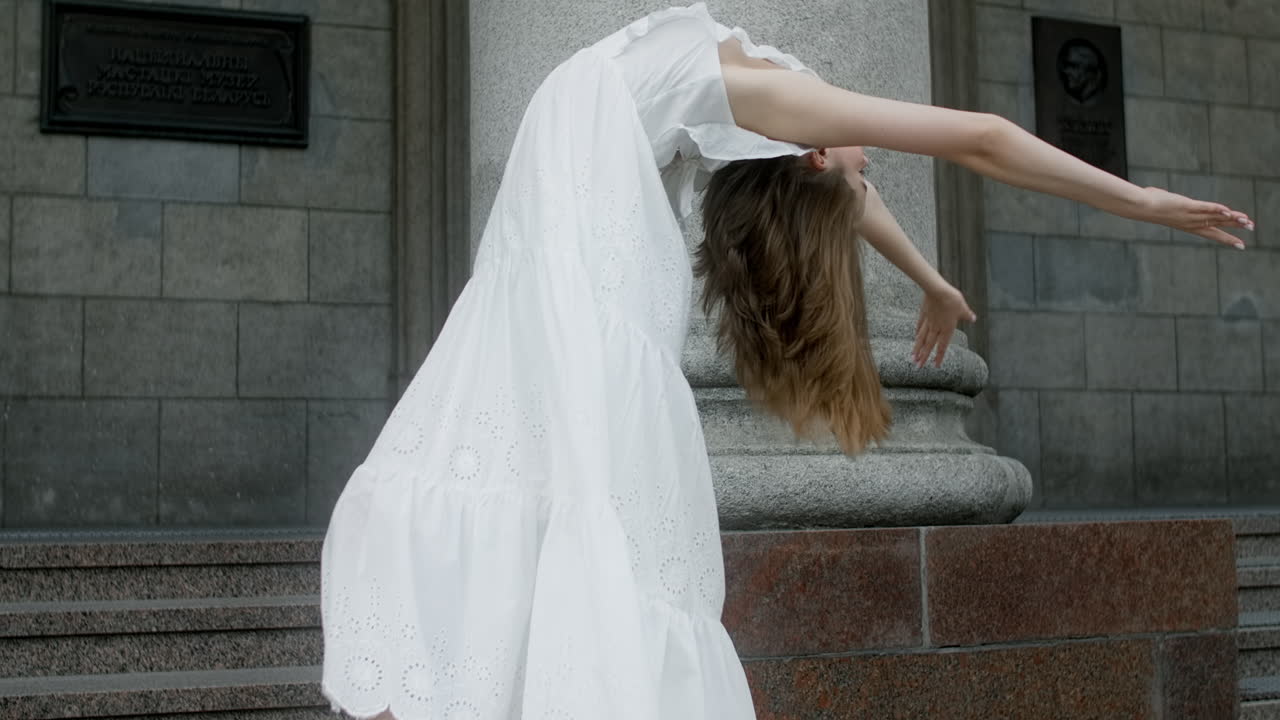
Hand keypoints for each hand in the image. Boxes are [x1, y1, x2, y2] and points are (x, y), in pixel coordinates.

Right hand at [913, 283, 975, 368]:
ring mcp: (928, 322)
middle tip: (918, 366)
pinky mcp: (923, 314)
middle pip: (929, 345)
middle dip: (923, 357)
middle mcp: (936, 328)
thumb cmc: (952, 299)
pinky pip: (920, 326)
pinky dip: (917, 333)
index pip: (942, 346)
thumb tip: (973, 318)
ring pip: (922, 338)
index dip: (939, 357)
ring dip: (917, 348)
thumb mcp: (963, 308)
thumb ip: (967, 315)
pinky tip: (915, 337)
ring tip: (912, 357)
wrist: (937, 290)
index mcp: (947, 329)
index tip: (935, 366)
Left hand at [1137, 187, 1253, 247]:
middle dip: (1235, 229)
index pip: (1211, 233)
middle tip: (1251, 229)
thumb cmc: (1148, 203)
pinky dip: (1217, 210)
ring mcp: (1189, 215)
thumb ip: (1166, 201)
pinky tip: (1228, 212)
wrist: (1140, 206)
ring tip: (1247, 221)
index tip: (1240, 245)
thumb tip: (1155, 193)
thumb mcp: (1162, 203)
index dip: (1226, 238)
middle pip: (1217, 226)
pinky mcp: (1187, 206)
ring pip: (1215, 218)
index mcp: (1187, 225)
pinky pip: (1205, 208)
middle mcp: (1190, 222)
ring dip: (1232, 219)